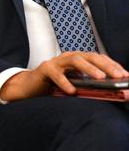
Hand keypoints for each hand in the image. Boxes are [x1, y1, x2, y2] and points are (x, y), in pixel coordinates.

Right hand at [0, 51, 128, 101]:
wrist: (31, 87)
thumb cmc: (54, 86)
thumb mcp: (76, 86)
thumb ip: (91, 87)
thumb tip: (113, 93)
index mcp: (78, 60)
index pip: (98, 58)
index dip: (113, 65)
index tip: (126, 75)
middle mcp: (68, 58)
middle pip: (89, 56)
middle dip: (106, 65)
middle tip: (118, 76)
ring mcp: (56, 62)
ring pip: (75, 61)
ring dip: (89, 69)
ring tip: (100, 78)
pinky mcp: (45, 69)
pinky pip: (56, 74)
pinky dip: (65, 82)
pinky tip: (72, 90)